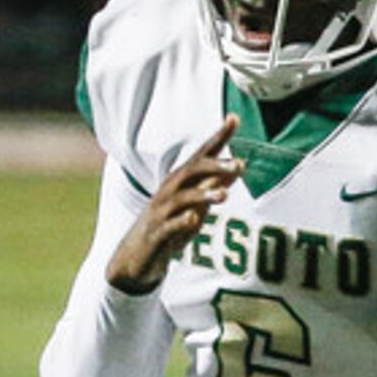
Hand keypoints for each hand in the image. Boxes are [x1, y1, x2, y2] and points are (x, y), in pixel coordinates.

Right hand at [107, 115, 241, 293]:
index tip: (235, 118)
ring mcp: (161, 213)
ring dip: (203, 194)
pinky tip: (194, 219)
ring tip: (224, 194)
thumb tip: (239, 166)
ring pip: (182, 199)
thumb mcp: (196, 204)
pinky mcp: (157, 235)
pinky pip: (169, 227)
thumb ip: (215, 184)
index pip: (202, 155)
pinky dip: (181, 221)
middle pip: (192, 171)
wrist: (136, 258)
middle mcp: (170, 192)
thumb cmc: (170, 226)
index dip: (218, 137)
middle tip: (239, 164)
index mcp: (181, 182)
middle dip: (214, 165)